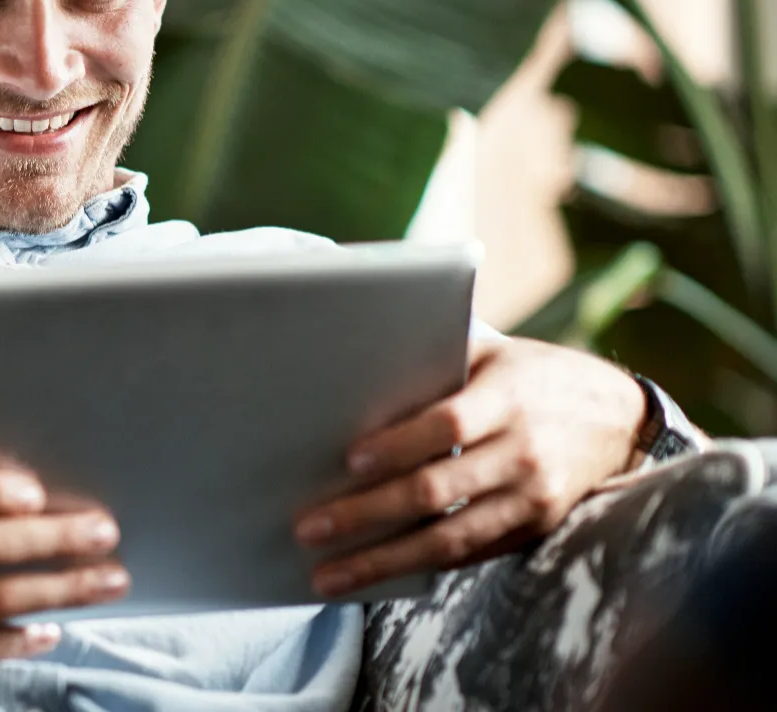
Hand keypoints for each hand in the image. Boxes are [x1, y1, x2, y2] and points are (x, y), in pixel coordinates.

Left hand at [293, 336, 645, 596]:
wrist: (619, 417)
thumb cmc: (531, 374)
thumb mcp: (492, 352)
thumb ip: (435, 359)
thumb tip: (353, 371)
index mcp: (509, 396)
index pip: (448, 424)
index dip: (398, 444)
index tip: (348, 461)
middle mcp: (524, 451)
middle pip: (436, 490)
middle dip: (366, 514)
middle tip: (309, 528)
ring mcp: (533, 498)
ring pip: (448, 538)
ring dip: (382, 561)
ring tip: (328, 576)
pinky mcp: (535, 529)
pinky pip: (470, 555)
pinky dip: (419, 568)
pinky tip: (375, 576)